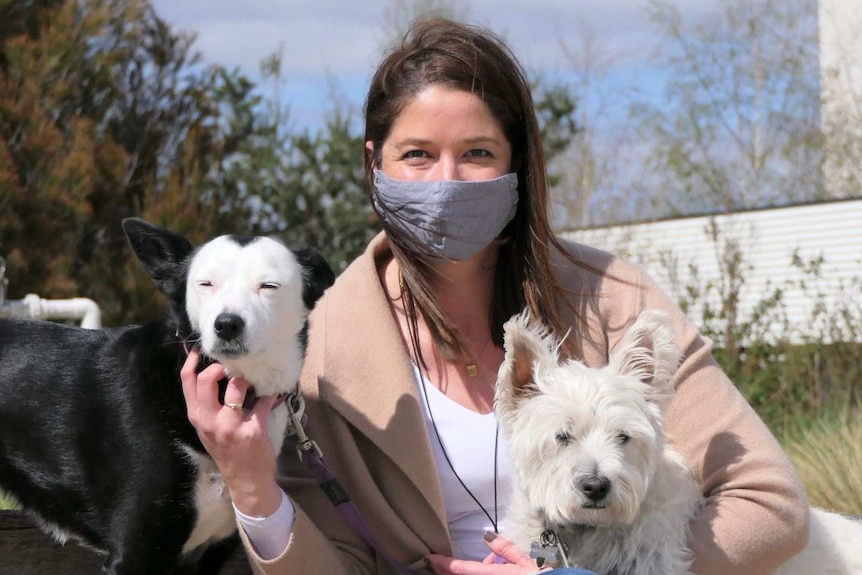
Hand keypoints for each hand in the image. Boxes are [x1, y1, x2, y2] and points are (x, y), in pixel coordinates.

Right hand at [180, 348, 282, 516]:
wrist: (246, 481)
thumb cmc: (227, 451)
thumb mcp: (208, 429)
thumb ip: (206, 405)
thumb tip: (209, 373)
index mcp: (197, 417)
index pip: (187, 382)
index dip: (192, 361)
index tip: (201, 349)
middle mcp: (210, 421)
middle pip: (205, 380)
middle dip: (218, 366)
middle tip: (230, 366)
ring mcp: (231, 426)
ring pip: (236, 387)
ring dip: (246, 379)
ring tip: (253, 380)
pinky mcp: (253, 430)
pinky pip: (264, 401)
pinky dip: (271, 394)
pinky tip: (275, 392)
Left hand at [426, 532, 549, 573]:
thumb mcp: (526, 561)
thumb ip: (506, 549)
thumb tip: (488, 537)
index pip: (463, 569)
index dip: (444, 564)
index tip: (431, 558)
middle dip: (448, 570)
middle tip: (438, 562)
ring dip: (469, 571)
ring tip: (486, 562)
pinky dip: (484, 571)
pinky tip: (493, 565)